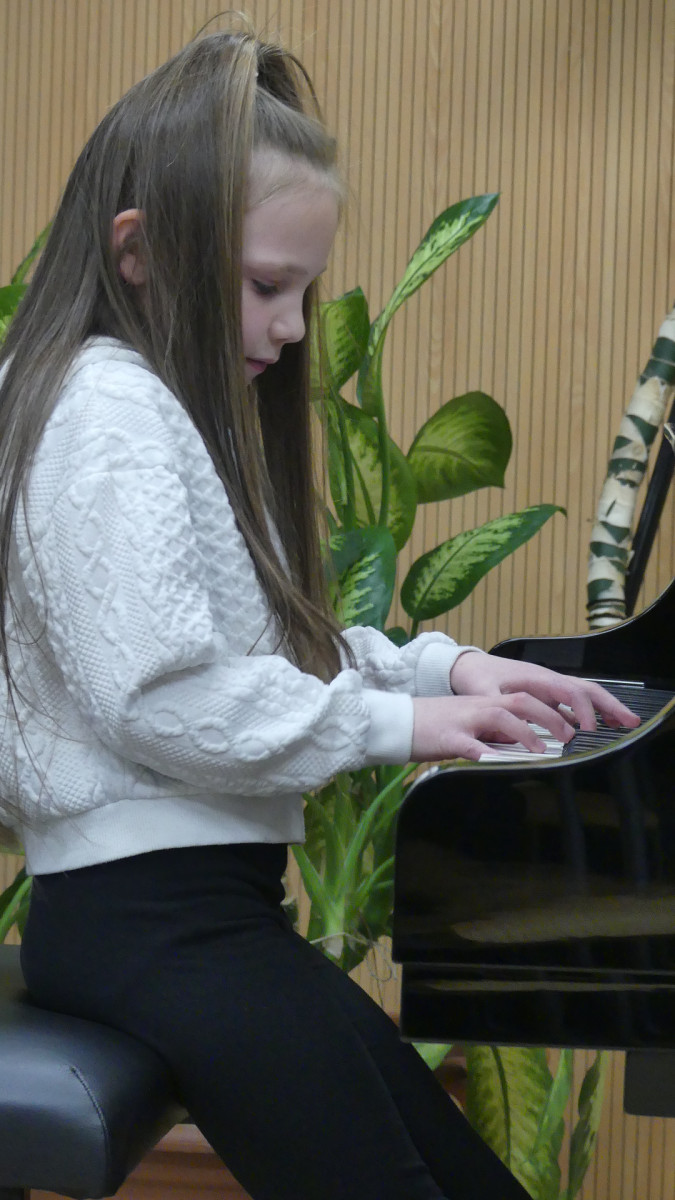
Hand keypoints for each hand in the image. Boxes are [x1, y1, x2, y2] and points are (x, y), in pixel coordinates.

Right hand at [411, 692, 576, 762]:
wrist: (398, 721)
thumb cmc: (433, 726)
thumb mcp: (469, 725)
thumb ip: (493, 731)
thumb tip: (518, 744)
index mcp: (484, 704)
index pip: (523, 700)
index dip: (550, 710)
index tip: (570, 725)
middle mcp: (478, 708)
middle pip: (520, 702)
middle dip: (548, 716)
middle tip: (568, 735)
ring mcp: (463, 721)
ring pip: (499, 716)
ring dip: (524, 732)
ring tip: (541, 749)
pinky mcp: (448, 737)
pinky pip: (469, 745)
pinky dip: (485, 753)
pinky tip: (497, 762)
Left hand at [449, 651, 640, 733]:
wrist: (468, 666)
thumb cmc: (477, 676)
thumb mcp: (482, 691)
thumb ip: (495, 704)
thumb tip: (506, 720)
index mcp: (537, 678)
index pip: (570, 691)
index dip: (584, 709)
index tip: (589, 730)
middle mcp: (548, 680)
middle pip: (587, 689)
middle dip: (611, 704)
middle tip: (630, 722)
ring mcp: (549, 687)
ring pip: (584, 695)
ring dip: (605, 708)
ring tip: (623, 724)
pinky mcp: (546, 695)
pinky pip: (572, 703)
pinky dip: (587, 713)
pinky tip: (596, 727)